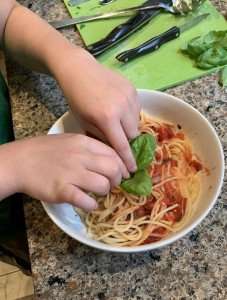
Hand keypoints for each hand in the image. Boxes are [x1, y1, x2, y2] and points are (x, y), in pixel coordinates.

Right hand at [0, 134, 128, 210]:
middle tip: (113, 185)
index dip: (123, 166)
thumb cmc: (45, 151)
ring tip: (97, 193)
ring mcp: (71, 174)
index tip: (124, 174)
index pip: (114, 154)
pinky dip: (91, 205)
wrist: (21, 161)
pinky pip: (86, 201)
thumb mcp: (70, 141)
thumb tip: (111, 160)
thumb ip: (90, 148)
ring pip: (103, 185)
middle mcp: (81, 157)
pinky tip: (88, 203)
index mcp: (84, 143)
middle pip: (113, 169)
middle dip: (118, 180)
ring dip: (105, 192)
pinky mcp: (62, 190)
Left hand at [53, 49, 139, 172]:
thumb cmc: (76, 98)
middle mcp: (122, 108)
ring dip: (129, 128)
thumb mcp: (84, 122)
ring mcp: (130, 97)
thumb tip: (113, 151)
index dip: (127, 160)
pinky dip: (131, 115)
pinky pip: (137, 109)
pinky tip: (119, 110)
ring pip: (137, 123)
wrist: (79, 70)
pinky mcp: (133, 88)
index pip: (122, 145)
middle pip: (133, 135)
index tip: (132, 170)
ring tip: (117, 123)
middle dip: (126, 141)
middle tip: (117, 139)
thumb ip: (101, 137)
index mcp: (107, 118)